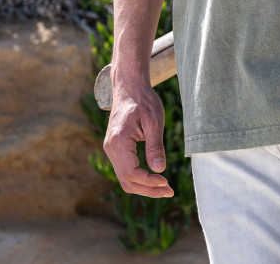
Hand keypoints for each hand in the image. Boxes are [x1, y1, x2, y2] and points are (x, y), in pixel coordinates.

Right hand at [103, 83, 173, 197]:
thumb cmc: (144, 101)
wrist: (129, 87)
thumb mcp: (155, 121)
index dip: (149, 182)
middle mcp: (111, 148)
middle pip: (126, 181)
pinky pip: (124, 170)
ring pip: (124, 178)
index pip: (131, 173)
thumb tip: (160, 170)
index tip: (167, 181)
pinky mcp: (114, 149)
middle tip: (169, 191)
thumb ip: (155, 146)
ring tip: (164, 188)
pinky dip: (138, 178)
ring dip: (143, 187)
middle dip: (148, 190)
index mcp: (119, 141)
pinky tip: (153, 178)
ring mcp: (110, 149)